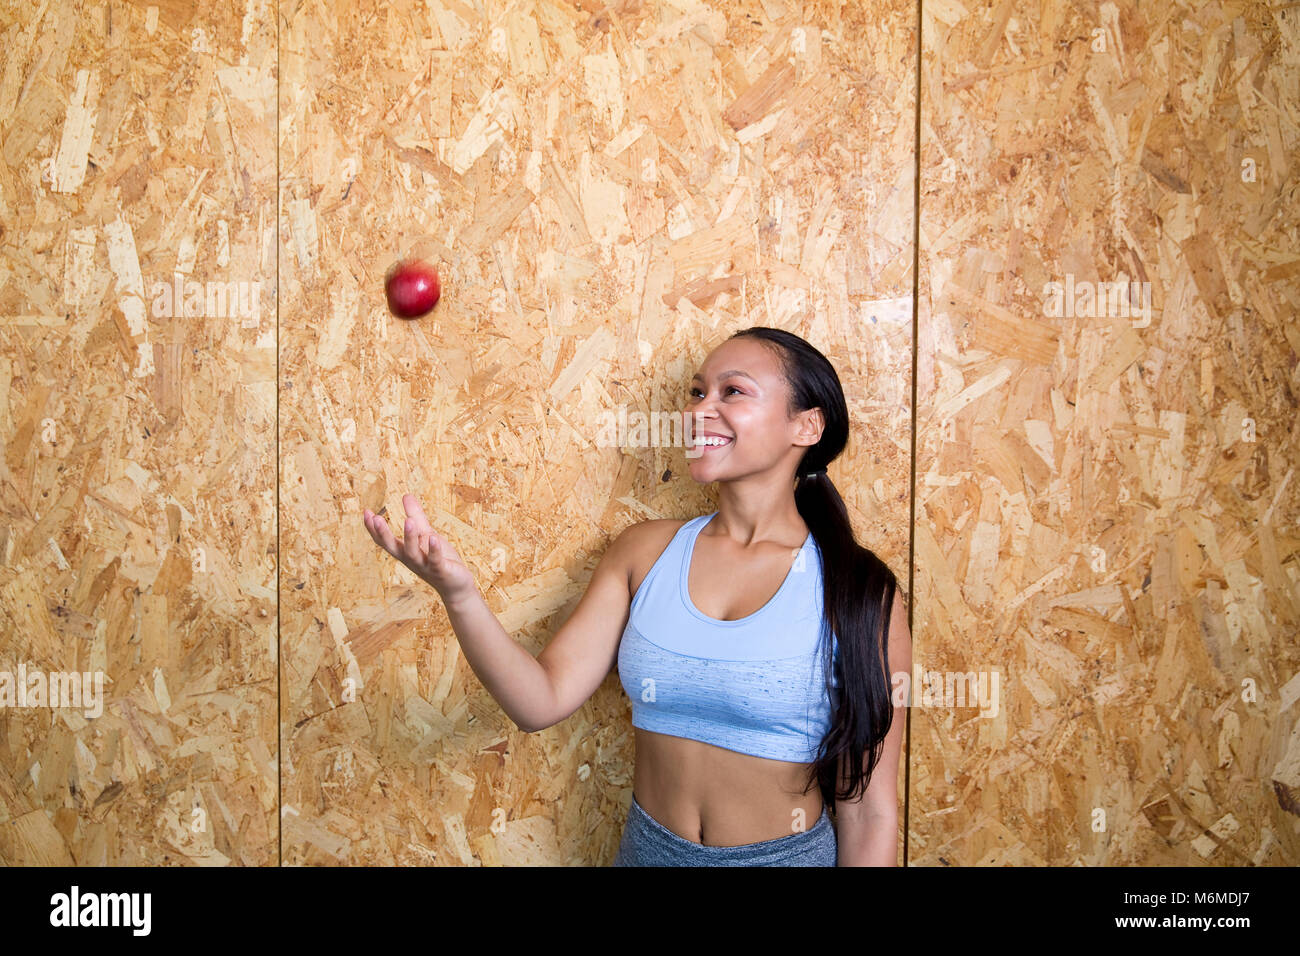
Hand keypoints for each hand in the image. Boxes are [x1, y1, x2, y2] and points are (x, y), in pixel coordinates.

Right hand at [362, 493, 476, 604]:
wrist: (456, 585)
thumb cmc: (440, 559)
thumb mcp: (426, 534)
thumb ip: (416, 516)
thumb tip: (405, 495)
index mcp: (405, 551)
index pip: (384, 540)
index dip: (373, 528)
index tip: (366, 512)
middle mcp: (411, 560)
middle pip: (393, 547)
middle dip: (383, 534)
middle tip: (375, 518)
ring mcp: (425, 566)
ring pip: (413, 553)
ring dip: (410, 537)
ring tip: (408, 521)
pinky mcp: (440, 571)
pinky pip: (435, 560)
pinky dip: (433, 550)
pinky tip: (433, 537)